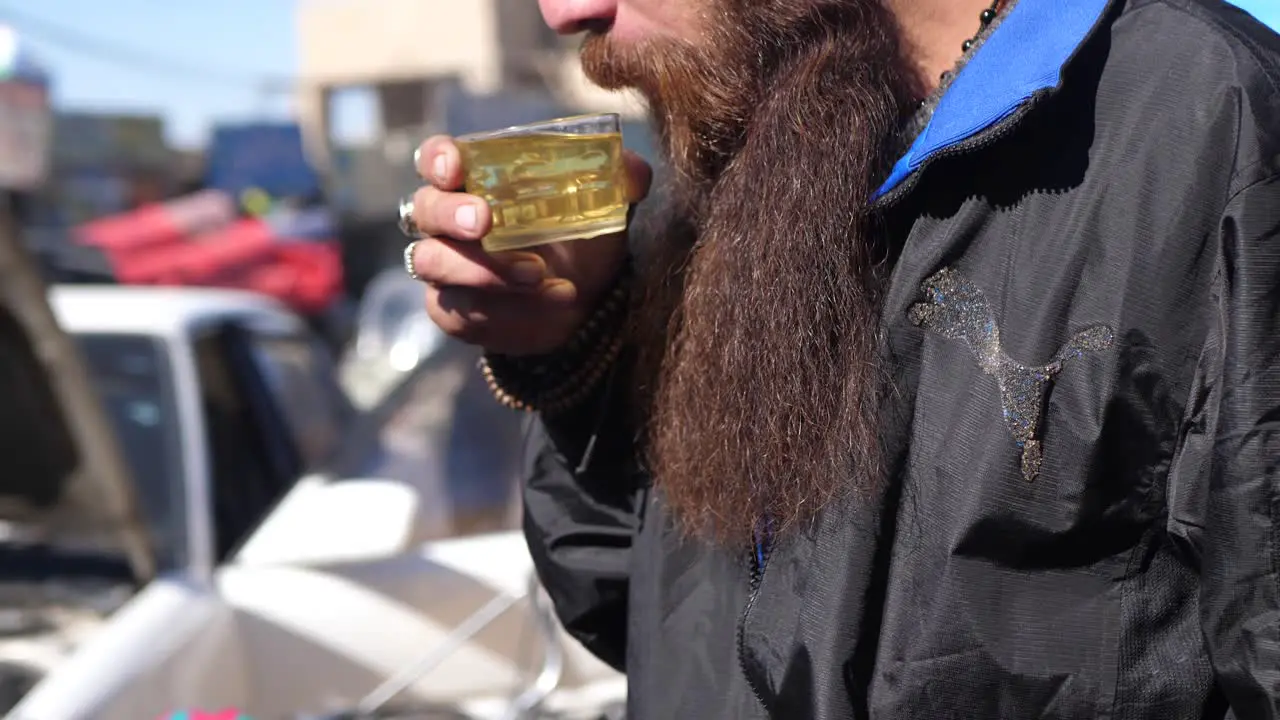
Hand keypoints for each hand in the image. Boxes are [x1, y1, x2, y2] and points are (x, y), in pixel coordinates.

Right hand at [409, 135, 651, 355]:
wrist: (586, 306)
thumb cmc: (581, 240)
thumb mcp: (606, 207)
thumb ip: (620, 180)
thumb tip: (633, 171)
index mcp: (476, 181)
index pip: (435, 159)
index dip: (437, 159)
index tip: (455, 168)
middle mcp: (448, 222)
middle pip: (424, 209)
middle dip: (451, 214)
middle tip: (486, 223)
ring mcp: (445, 268)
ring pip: (433, 261)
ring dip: (483, 268)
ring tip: (537, 273)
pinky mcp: (451, 311)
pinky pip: (455, 308)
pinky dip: (497, 307)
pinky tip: (542, 300)